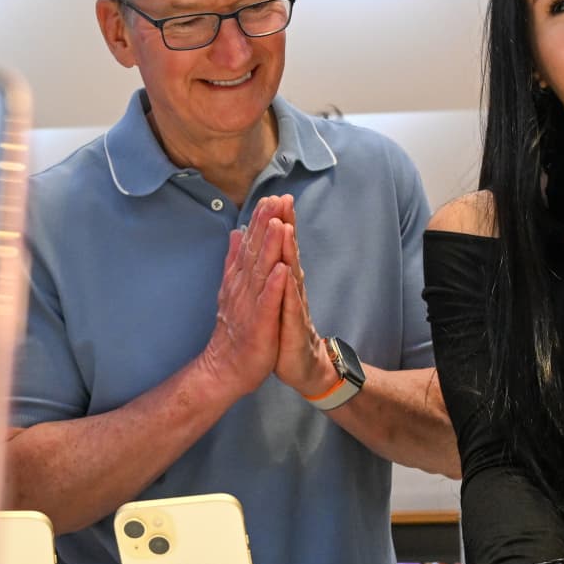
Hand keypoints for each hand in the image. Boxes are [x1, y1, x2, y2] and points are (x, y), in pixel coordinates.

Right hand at [195, 198, 288, 399]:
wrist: (226, 368)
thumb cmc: (235, 331)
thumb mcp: (234, 290)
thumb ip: (234, 261)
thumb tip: (235, 233)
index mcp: (240, 280)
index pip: (250, 245)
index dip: (260, 221)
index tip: (270, 197)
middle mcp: (243, 288)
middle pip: (255, 252)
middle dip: (266, 225)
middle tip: (275, 199)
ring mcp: (250, 306)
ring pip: (261, 272)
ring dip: (269, 247)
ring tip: (279, 224)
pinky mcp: (259, 325)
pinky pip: (267, 303)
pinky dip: (274, 286)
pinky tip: (281, 269)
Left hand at [259, 195, 339, 397]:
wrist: (302, 366)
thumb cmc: (285, 331)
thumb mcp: (274, 298)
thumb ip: (270, 272)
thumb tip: (261, 248)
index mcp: (283, 282)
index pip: (280, 248)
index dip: (277, 223)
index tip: (273, 196)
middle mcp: (292, 289)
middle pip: (289, 253)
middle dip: (286, 226)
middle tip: (284, 200)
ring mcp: (295, 307)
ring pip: (291, 274)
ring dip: (288, 251)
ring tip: (284, 227)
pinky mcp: (294, 327)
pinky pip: (291, 305)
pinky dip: (288, 289)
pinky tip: (287, 274)